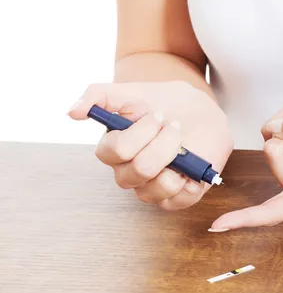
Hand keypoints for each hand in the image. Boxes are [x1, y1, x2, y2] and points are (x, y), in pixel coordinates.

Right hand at [68, 81, 232, 209]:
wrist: (201, 114)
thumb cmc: (164, 105)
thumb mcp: (132, 92)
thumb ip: (98, 96)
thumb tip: (71, 112)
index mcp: (114, 151)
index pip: (116, 151)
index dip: (140, 133)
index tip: (158, 115)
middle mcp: (128, 174)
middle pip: (140, 168)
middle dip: (164, 142)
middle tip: (175, 127)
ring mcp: (151, 189)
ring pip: (159, 186)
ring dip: (177, 158)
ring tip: (184, 145)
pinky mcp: (174, 199)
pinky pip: (179, 199)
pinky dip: (190, 179)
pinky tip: (192, 164)